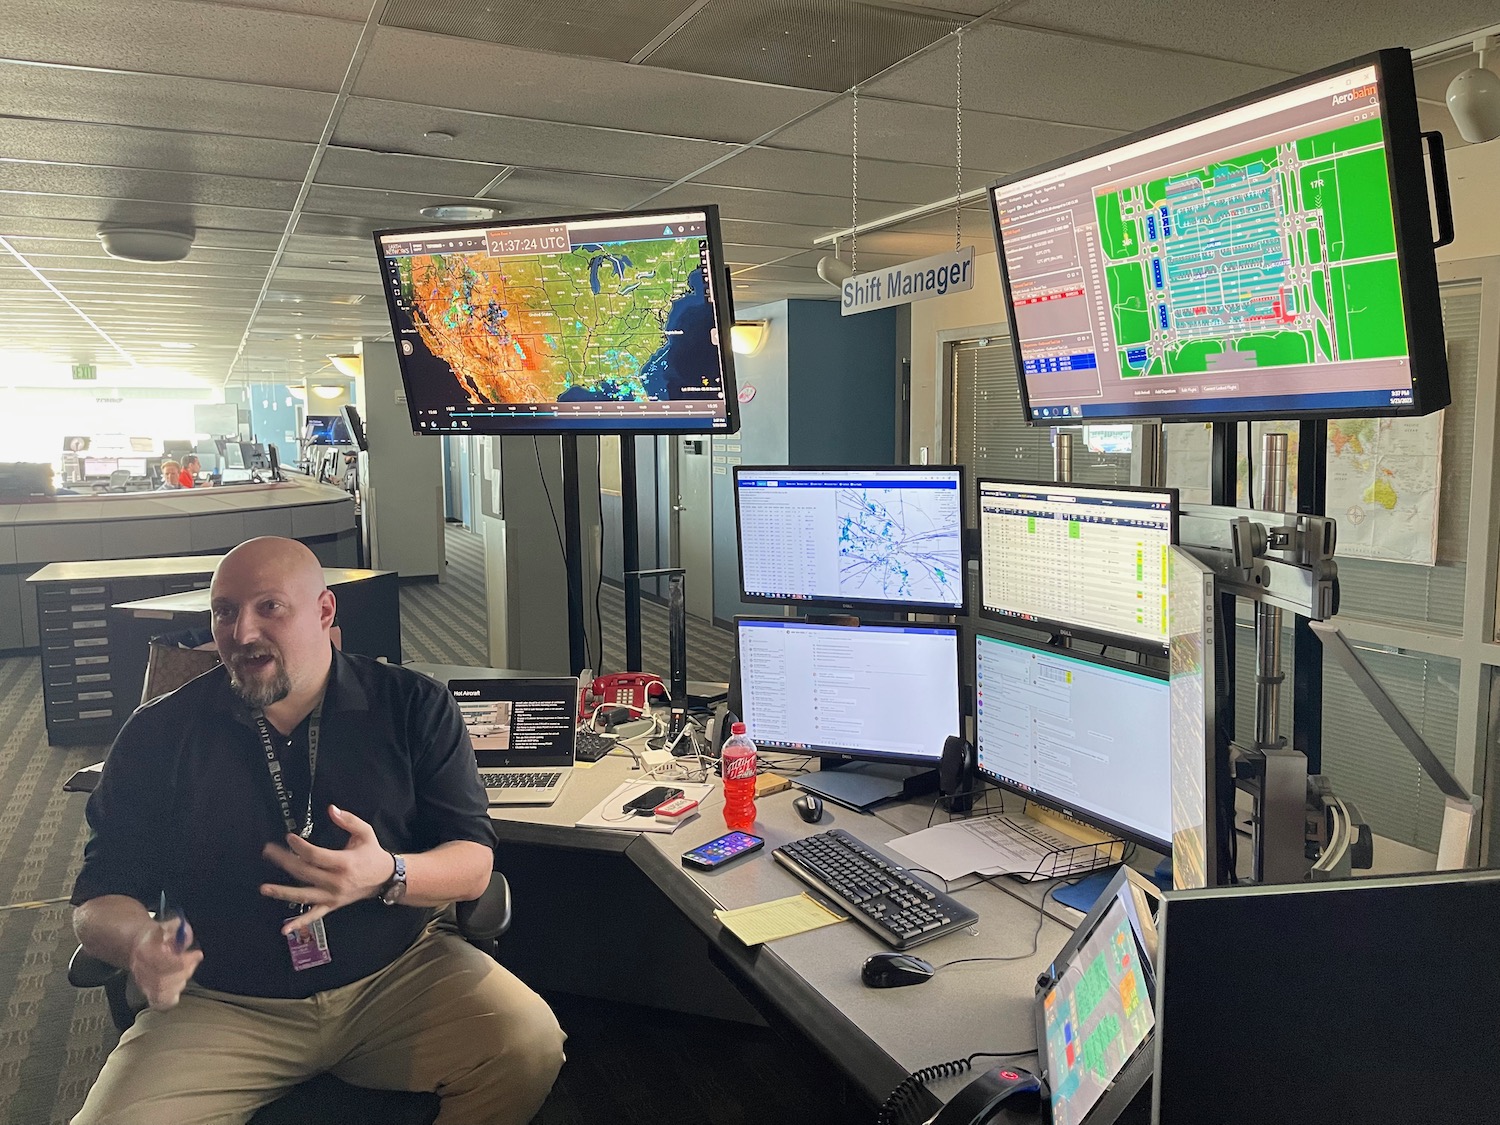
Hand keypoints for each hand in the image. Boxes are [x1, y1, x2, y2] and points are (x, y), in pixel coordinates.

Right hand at [129, 916, 201, 1010]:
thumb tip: (183, 933)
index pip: (160, 963)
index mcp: (143, 951)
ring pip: (161, 993)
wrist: (139, 945)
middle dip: (184, 971)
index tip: (197, 954)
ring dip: (179, 982)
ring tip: (187, 970)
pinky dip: (171, 998)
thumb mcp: (168, 926)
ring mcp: (143, 983)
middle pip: (161, 980)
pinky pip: (160, 1003)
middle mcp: (140, 970)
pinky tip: (178, 987)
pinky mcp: (149, 993)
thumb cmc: (158, 937)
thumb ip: (178, 928)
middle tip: (194, 960)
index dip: (183, 961)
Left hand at [260, 805, 392, 934]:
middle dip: (284, 861)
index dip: (299, 846)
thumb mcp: (365, 832)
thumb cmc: (372, 853)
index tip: (289, 837)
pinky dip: (299, 923)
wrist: (385, 878)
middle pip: (304, 872)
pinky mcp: (331, 905)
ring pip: (303, 895)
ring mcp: (332, 896)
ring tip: (264, 888)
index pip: (315, 855)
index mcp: (344, 863)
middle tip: (268, 851)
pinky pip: (314, 915)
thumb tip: (331, 809)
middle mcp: (336, 882)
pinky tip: (285, 929)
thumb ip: (349, 820)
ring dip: (282, 892)